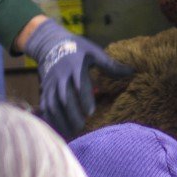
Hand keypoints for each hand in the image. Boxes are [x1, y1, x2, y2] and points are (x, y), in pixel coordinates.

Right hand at [23, 18, 132, 136]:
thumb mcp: (94, 52)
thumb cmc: (78, 49)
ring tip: (71, 133)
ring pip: (52, 104)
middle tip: (81, 127)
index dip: (83, 97)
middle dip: (72, 113)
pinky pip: (44, 106)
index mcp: (75, 65)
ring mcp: (51, 83)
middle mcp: (61, 75)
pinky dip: (50, 118)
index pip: (78, 82)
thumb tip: (131, 72)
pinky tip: (58, 130)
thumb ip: (110, 65)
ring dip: (60, 119)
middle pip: (64, 97)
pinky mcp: (45, 89)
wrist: (51, 44)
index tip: (90, 112)